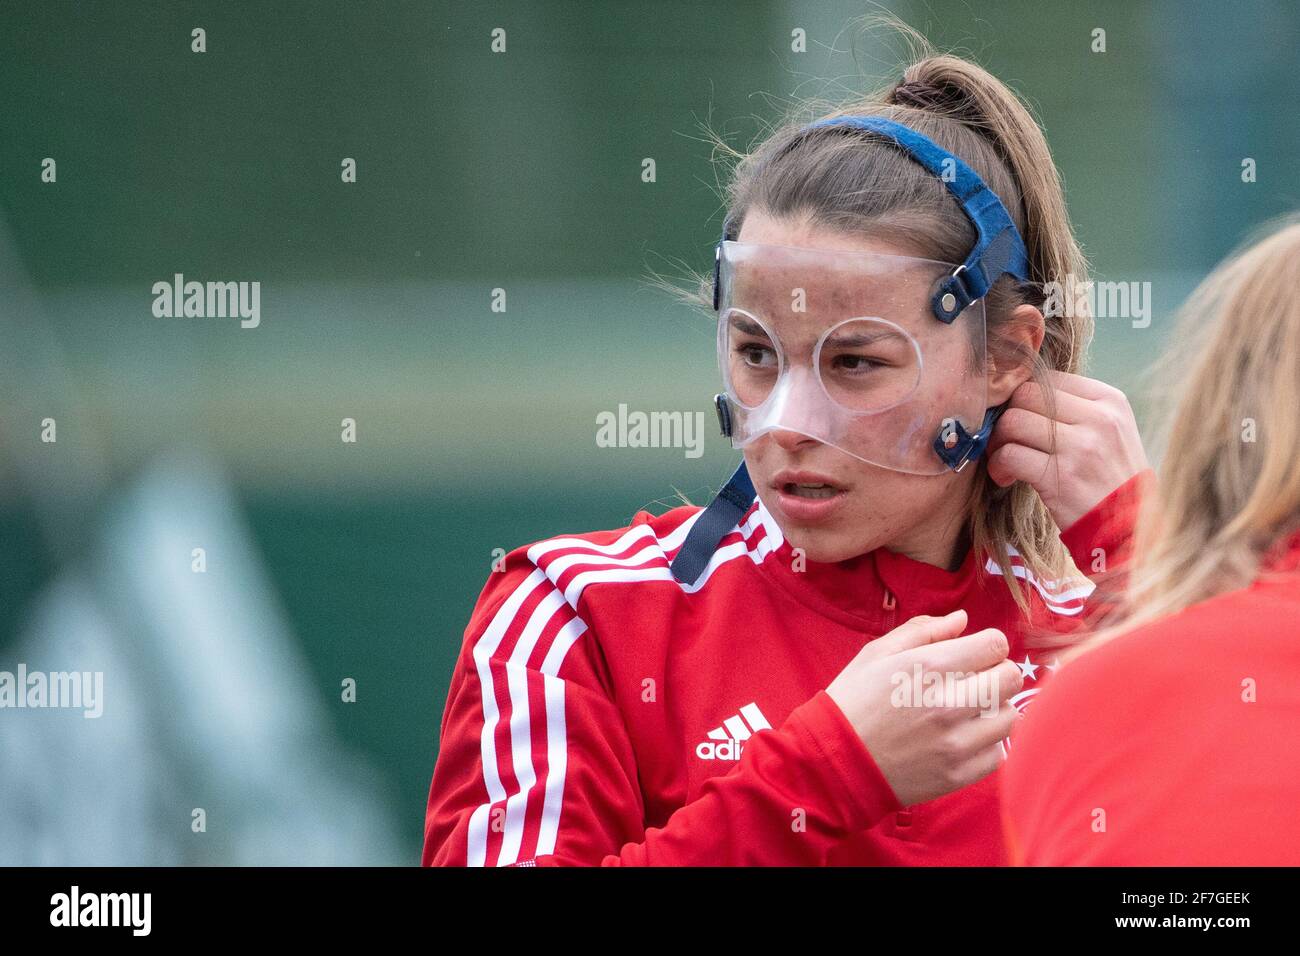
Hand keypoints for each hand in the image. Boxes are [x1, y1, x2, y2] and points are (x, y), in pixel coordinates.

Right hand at [826, 610, 1023, 806]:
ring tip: (967, 711)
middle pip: (1010, 678)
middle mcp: (949, 704)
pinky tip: (962, 738)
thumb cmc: (853, 701)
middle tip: (972, 681)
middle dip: (995, 673)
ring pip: (1010, 716)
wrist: (834, 762)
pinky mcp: (959, 775)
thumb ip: (923, 630)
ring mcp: (956, 743)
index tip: (973, 654)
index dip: (987, 645)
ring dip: (994, 709)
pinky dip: (986, 743)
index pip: (995, 645)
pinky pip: (999, 753)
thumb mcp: (876, 653)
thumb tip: (961, 619)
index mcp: (928, 667)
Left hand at [986, 371, 1147, 530]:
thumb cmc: (1112, 480)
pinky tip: (1006, 478)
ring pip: (1013, 421)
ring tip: (1005, 463)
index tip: (1021, 424)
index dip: (1023, 400)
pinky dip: (999, 466)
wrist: (1131, 529)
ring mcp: (1081, 446)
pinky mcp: (1061, 476)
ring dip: (998, 444)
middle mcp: (1098, 418)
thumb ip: (1075, 410)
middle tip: (1006, 442)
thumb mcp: (1110, 432)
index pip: (1047, 379)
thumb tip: (1020, 394)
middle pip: (1025, 395)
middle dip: (1007, 418)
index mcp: (1110, 400)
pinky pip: (1010, 454)